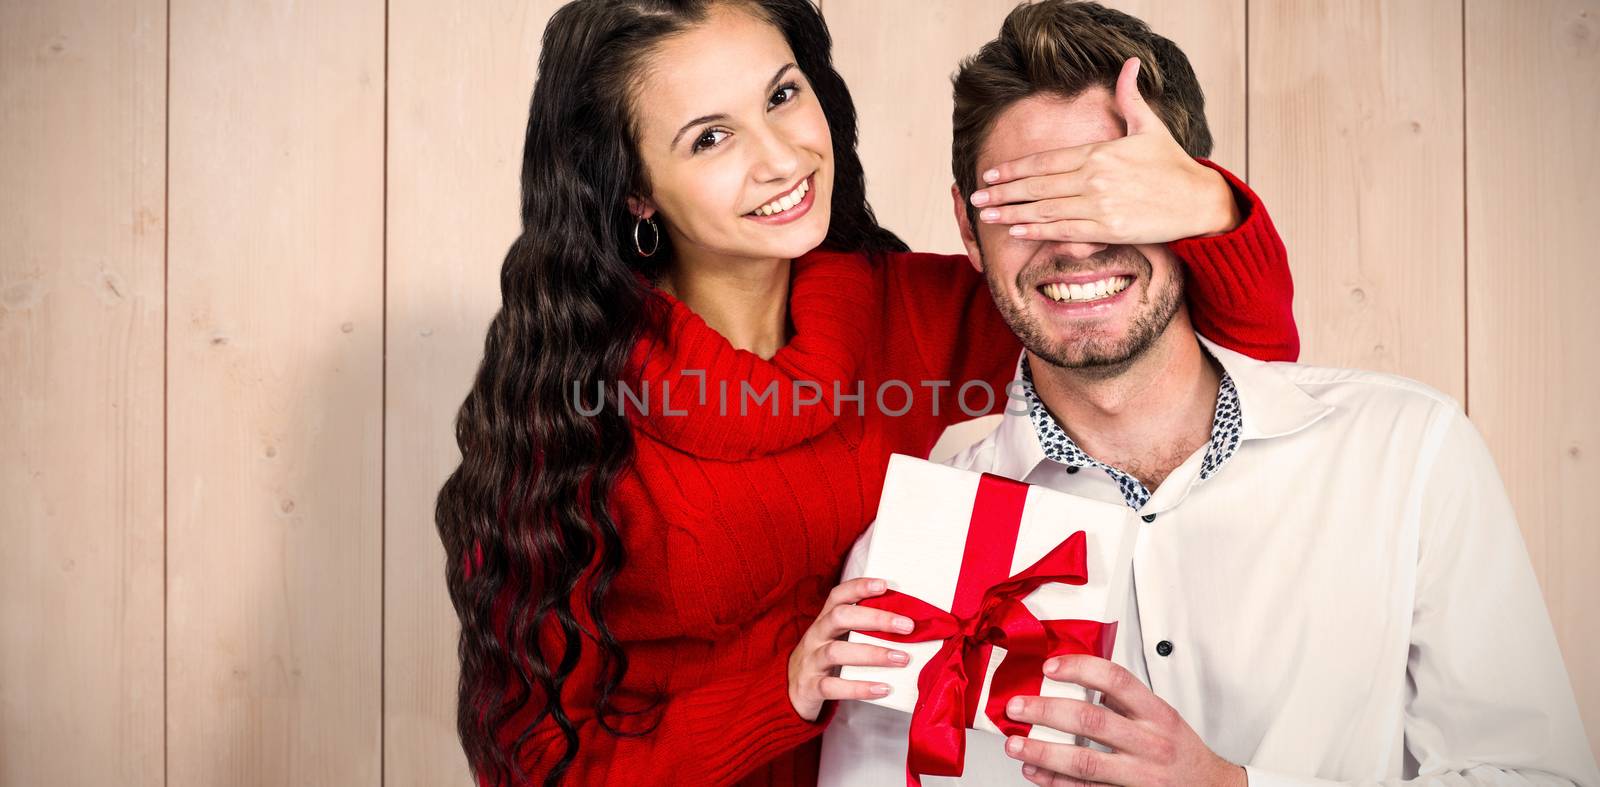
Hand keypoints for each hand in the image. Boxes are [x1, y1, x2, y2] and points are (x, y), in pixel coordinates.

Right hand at [787, 577, 914, 720]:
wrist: (790, 693)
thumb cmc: (824, 661)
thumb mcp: (836, 639)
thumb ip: (862, 630)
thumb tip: (908, 625)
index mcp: (824, 621)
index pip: (838, 596)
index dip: (859, 587)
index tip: (884, 585)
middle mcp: (815, 637)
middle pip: (839, 617)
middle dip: (875, 618)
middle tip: (907, 626)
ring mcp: (811, 662)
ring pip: (836, 652)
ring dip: (872, 654)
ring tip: (902, 658)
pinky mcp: (810, 688)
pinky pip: (833, 687)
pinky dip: (860, 688)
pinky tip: (883, 688)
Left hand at [967, 57, 1239, 244]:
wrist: (1198, 200)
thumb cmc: (1172, 164)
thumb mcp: (1150, 125)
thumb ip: (1130, 97)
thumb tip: (1130, 63)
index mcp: (1099, 152)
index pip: (1046, 161)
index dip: (1015, 168)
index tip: (992, 174)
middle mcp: (1095, 178)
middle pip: (1038, 185)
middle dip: (1003, 192)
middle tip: (976, 197)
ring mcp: (1100, 205)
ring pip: (1046, 209)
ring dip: (1012, 213)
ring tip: (987, 216)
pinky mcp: (1108, 229)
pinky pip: (1065, 230)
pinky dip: (1038, 230)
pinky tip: (1017, 230)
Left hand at [1002, 655, 1245, 786]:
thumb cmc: (1179, 749)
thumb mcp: (1161, 716)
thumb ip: (1123, 700)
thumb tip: (1073, 678)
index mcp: (1157, 714)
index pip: (1117, 680)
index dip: (1080, 669)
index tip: (1050, 667)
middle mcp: (1150, 743)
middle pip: (1091, 722)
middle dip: (1047, 712)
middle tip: (1017, 707)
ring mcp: (1139, 775)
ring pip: (1084, 763)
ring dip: (1043, 753)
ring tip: (1015, 744)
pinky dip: (1056, 782)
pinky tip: (1035, 772)